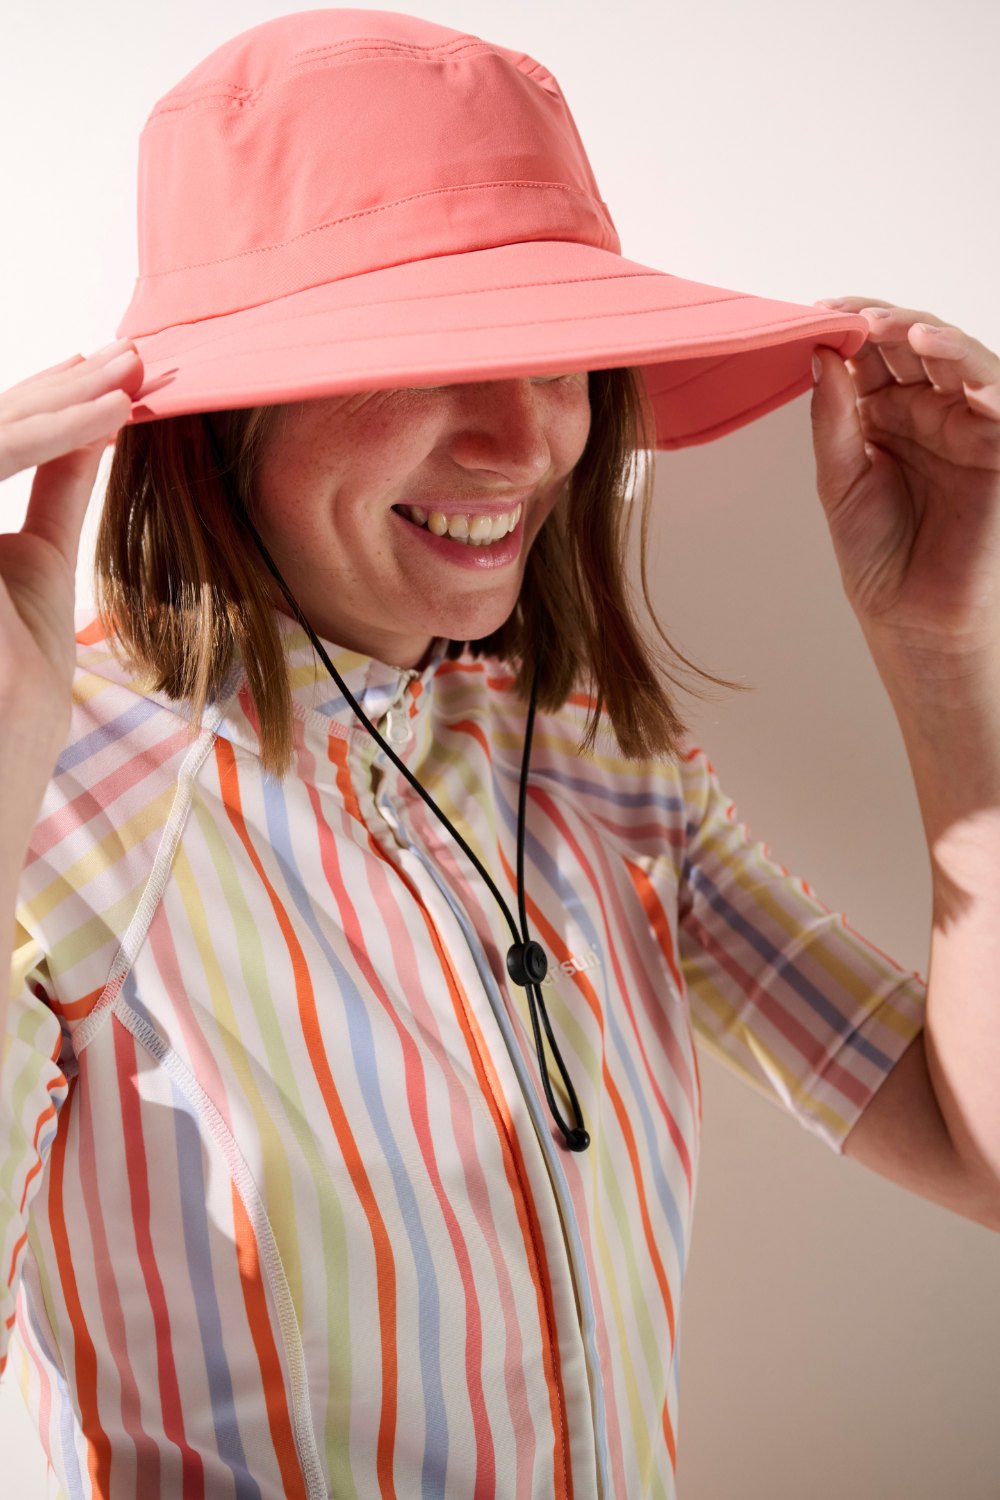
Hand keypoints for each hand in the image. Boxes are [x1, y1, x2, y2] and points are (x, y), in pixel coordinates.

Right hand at [0, 339, 142, 734]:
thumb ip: (54, 489)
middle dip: (62, 385)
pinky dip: (53, 432)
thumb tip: (92, 431)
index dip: (44, 399)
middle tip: (132, 354)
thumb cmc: (14, 682)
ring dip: (65, 398)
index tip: (107, 374)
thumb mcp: (36, 560)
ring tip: (133, 374)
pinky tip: (111, 415)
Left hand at [809, 297, 999, 676]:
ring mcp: (965, 423)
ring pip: (956, 357)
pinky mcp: (998, 445)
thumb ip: (833, 418)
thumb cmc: (878, 556)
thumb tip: (822, 354)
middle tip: (851, 314)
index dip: (849, 327)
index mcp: (885, 414)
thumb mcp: (839, 480)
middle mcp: (927, 411)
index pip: (871, 354)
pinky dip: (973, 368)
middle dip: (884, 322)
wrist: (911, 616)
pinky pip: (996, 394)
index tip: (816, 311)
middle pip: (913, 344)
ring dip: (927, 333)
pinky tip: (938, 352)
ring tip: (894, 328)